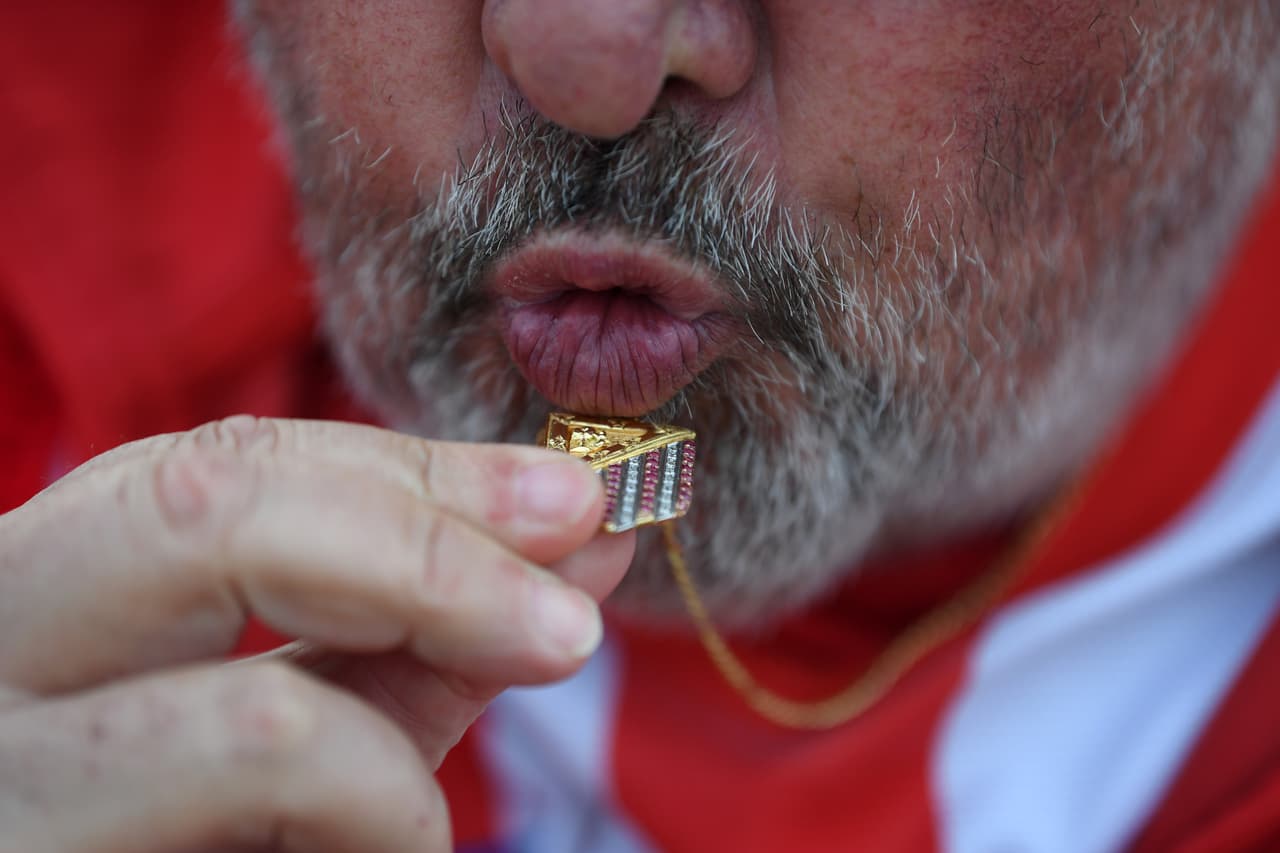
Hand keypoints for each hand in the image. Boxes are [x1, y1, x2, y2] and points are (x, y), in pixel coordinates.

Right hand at [0, 416, 633, 851]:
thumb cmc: (202, 828)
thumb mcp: (309, 723)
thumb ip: (420, 635)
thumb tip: (578, 542)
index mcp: (52, 587)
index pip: (227, 467)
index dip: (416, 474)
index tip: (572, 498)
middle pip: (208, 518)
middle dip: (430, 558)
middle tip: (569, 624)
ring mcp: (6, 780)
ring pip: (256, 718)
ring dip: (398, 769)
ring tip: (425, 823)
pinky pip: (262, 814)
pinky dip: (378, 829)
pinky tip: (384, 850)